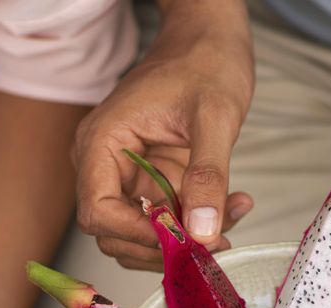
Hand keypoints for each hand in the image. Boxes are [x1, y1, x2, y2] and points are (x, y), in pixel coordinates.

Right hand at [74, 1, 255, 269]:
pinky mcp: (150, 180)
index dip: (136, 235)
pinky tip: (232, 206)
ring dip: (184, 239)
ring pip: (140, 234)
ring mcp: (126, 174)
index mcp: (101, 142)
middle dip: (164, 245)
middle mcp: (104, 163)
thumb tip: (203, 232)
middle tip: (216, 241)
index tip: (183, 241)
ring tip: (232, 216)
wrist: (210, 40)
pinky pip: (165, 219)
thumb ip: (208, 175)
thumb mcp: (215, 116)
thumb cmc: (206, 62)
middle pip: (115, 232)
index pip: (98, 212)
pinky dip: (196, 223)